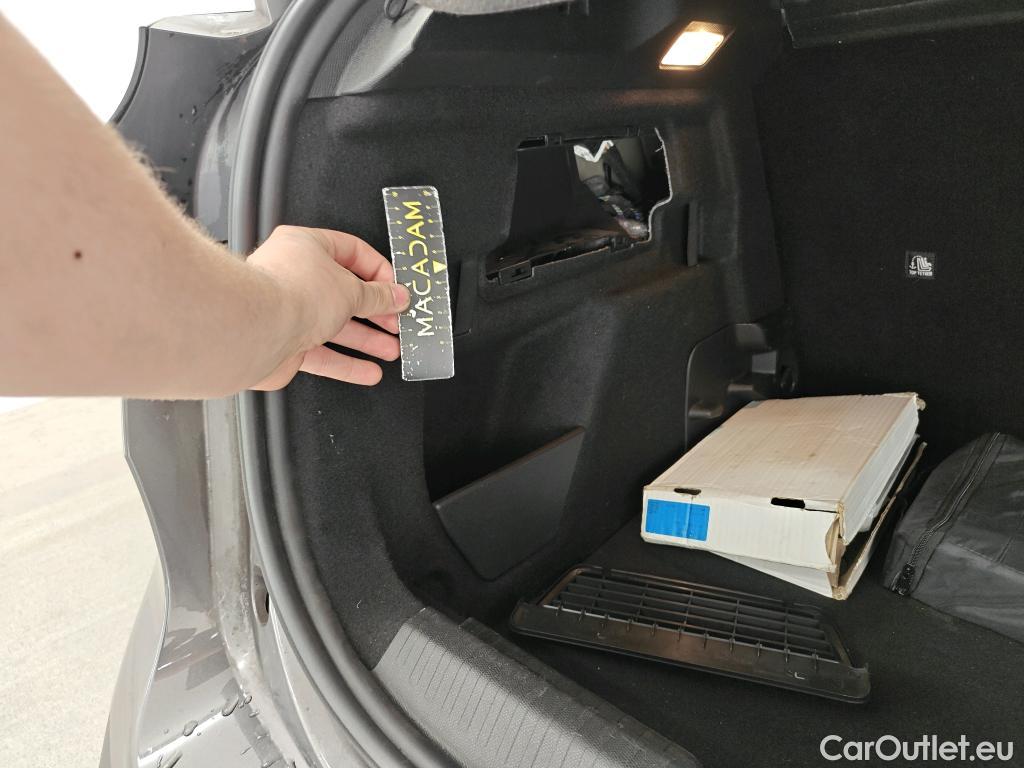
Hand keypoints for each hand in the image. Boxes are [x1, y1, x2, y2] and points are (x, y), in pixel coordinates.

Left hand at [247, 225, 408, 388]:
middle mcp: (295, 276)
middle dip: (375, 311)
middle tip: (396, 322)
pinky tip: (367, 371)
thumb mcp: (351, 290)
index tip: (396, 290)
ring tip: (390, 349)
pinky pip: (321, 354)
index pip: (352, 252)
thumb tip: (396, 296)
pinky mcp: (285, 343)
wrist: (254, 330)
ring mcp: (288, 311)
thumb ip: (378, 296)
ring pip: (334, 325)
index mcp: (307, 247)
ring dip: (365, 339)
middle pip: (344, 292)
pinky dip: (346, 363)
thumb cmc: (292, 294)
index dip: (378, 272)